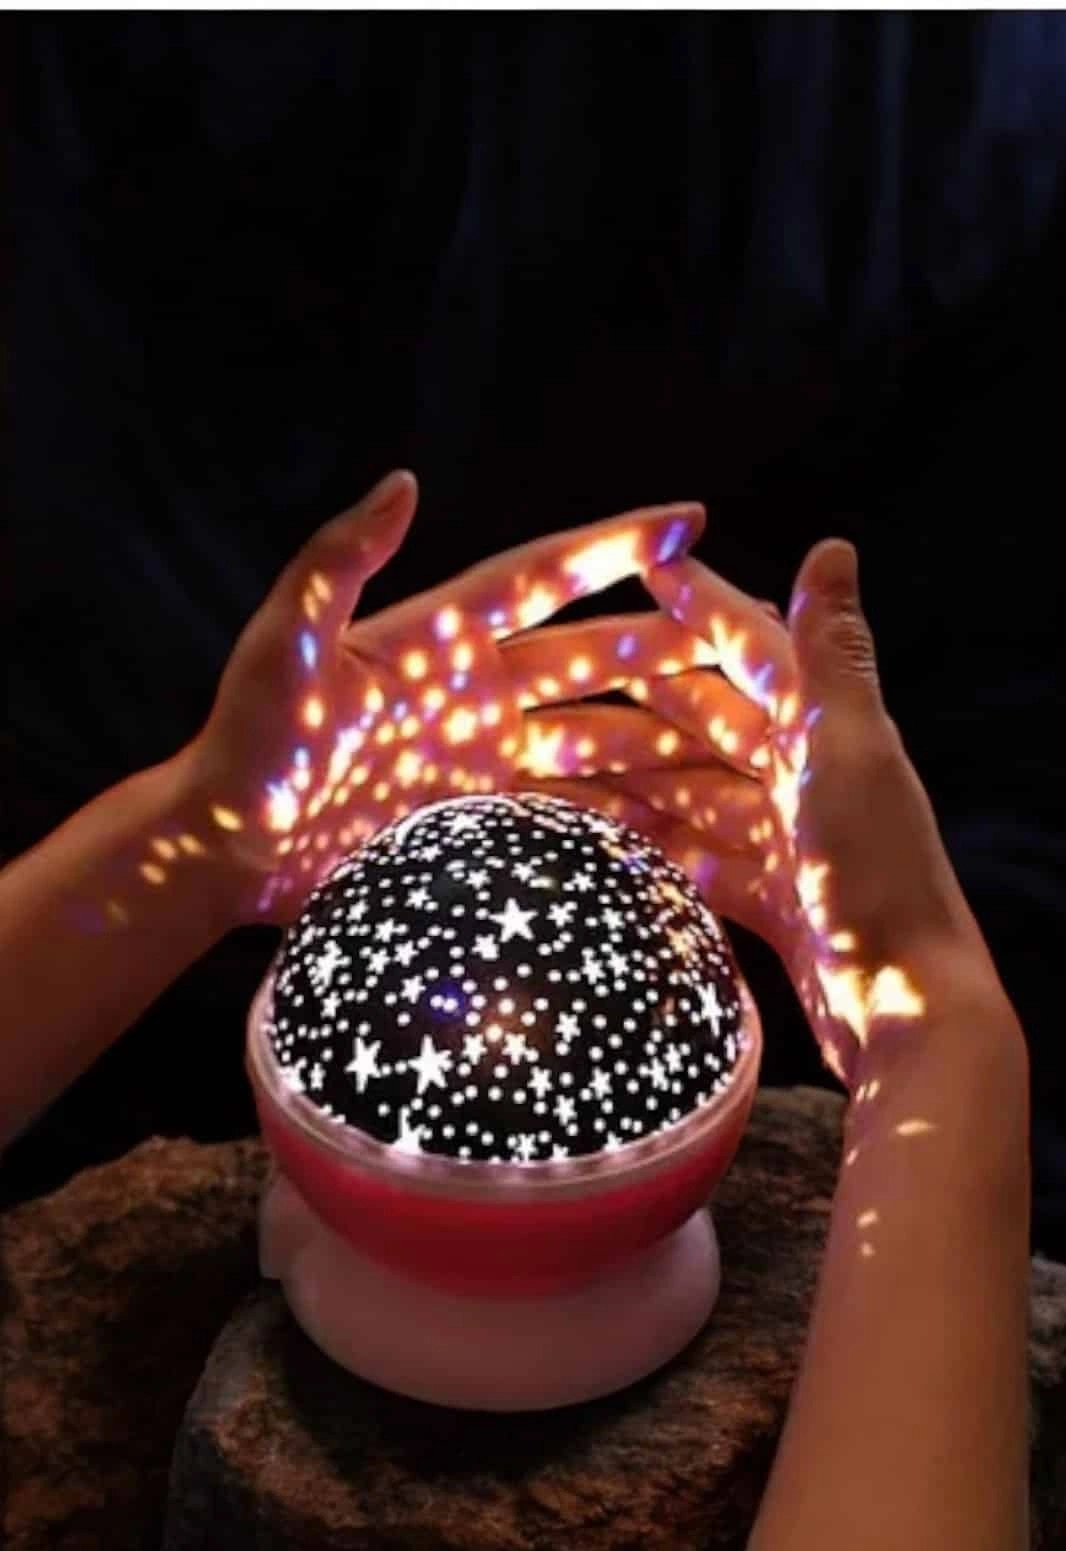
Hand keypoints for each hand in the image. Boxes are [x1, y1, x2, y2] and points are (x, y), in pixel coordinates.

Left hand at [180, 471, 707, 923]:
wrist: (229, 847)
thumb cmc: (248, 742)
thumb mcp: (285, 645)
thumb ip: (338, 563)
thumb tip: (405, 481)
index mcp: (441, 637)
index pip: (542, 577)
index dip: (613, 546)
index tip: (688, 519)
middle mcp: (475, 691)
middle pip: (589, 655)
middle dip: (665, 642)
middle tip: (745, 635)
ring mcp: (482, 757)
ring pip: (593, 734)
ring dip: (660, 731)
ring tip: (735, 734)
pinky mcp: (480, 817)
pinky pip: (567, 809)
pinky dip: (620, 812)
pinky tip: (675, 817)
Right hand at [557, 541, 1016, 1084]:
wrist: (906, 1013)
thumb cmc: (882, 879)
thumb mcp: (850, 755)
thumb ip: (831, 655)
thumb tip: (835, 546)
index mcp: (825, 727)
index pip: (748, 648)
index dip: (697, 606)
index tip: (641, 567)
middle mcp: (804, 773)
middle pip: (700, 723)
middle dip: (624, 705)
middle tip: (541, 696)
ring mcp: (783, 838)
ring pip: (683, 788)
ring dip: (618, 776)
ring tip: (539, 770)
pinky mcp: (767, 897)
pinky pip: (689, 853)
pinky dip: (641, 841)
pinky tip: (585, 837)